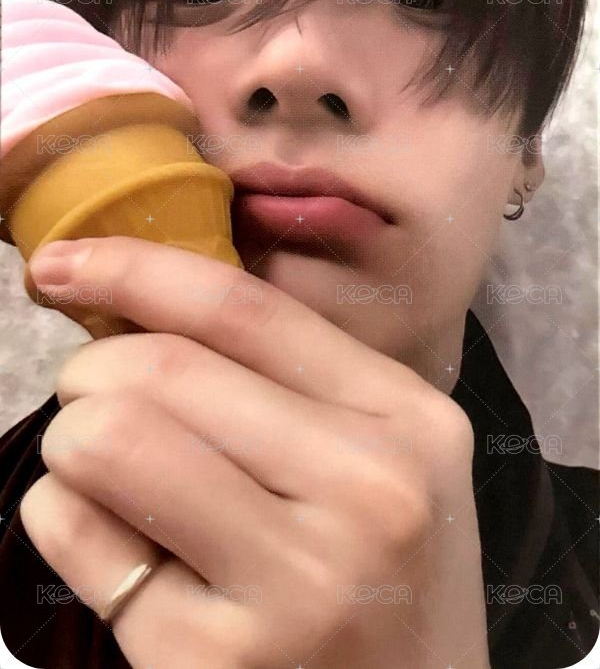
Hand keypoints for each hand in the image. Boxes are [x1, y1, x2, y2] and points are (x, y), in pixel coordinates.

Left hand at [21, 237, 489, 667]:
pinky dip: (63, 518)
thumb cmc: (383, 576)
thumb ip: (284, 379)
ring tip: (102, 471)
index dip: (134, 267)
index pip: (243, 309)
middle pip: (160, 369)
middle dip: (91, 370)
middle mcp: (367, 491)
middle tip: (94, 399)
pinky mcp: (212, 662)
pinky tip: (112, 544)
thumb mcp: (376, 457)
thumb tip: (136, 303)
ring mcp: (294, 583)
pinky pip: (75, 535)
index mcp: (405, 418)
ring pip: (105, 438)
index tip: (63, 264)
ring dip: (72, 440)